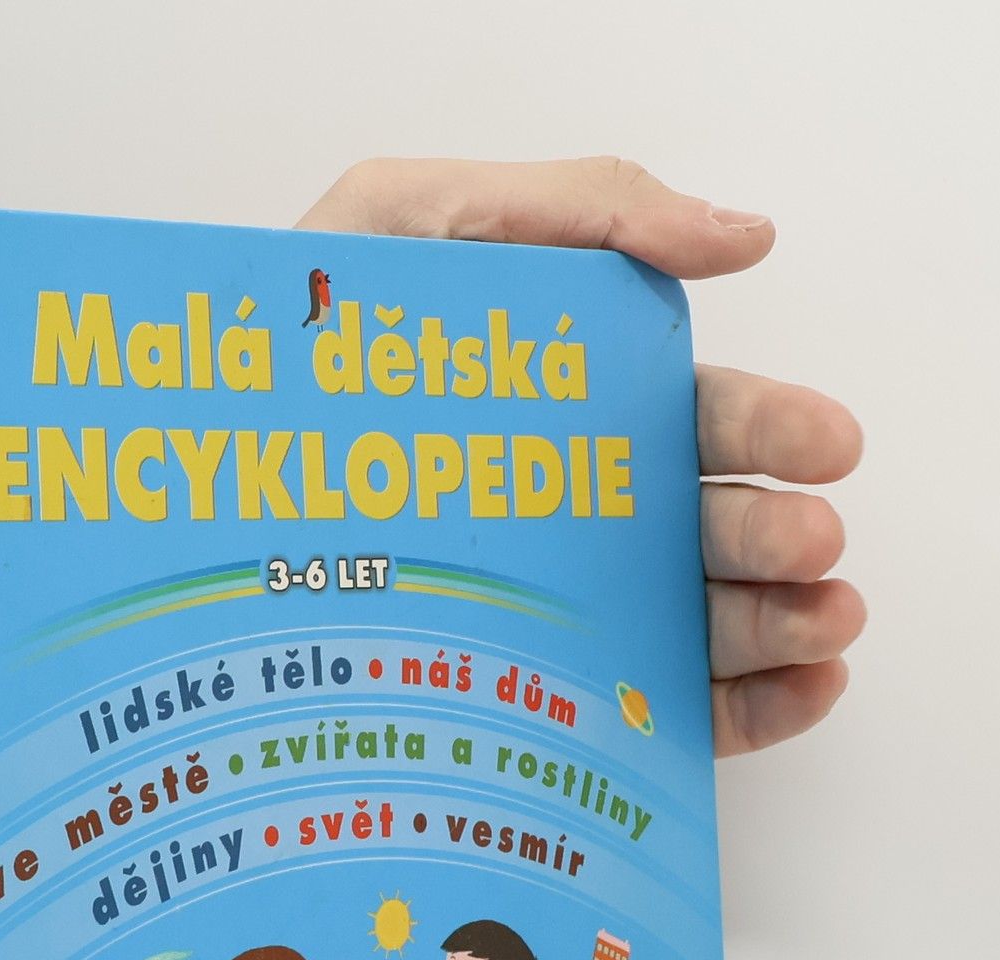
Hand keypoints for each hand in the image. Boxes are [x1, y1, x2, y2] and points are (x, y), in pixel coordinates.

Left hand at [298, 158, 863, 754]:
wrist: (172, 471)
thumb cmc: (289, 342)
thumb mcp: (414, 222)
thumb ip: (580, 210)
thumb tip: (743, 236)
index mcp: (571, 410)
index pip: (693, 423)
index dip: (769, 431)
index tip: (826, 446)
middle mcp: (577, 515)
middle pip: (706, 529)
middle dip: (775, 534)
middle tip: (812, 540)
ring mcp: (560, 612)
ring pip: (696, 624)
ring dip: (780, 621)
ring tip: (826, 618)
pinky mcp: (537, 698)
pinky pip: (654, 710)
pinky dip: (746, 705)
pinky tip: (804, 684)